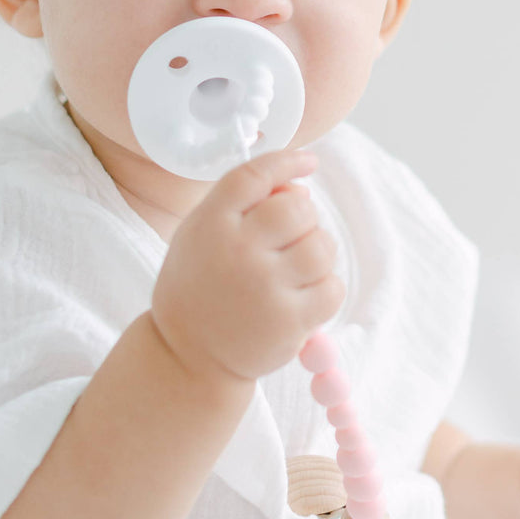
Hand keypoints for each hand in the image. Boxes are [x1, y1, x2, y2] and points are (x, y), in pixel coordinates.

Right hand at [150, 148, 344, 381]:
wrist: (187, 357)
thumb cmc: (202, 287)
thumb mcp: (203, 236)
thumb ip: (244, 205)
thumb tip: (301, 187)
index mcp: (210, 224)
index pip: (254, 176)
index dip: (287, 161)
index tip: (310, 161)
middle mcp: (236, 251)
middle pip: (299, 208)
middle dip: (304, 218)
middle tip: (289, 241)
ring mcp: (264, 286)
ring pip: (322, 246)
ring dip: (317, 255)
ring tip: (293, 273)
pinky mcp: (289, 321)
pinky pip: (332, 287)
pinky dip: (325, 291)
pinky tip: (301, 299)